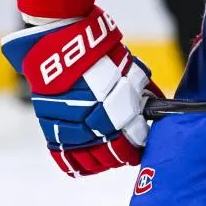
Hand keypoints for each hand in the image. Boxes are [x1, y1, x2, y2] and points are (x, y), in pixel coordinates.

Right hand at [1, 6, 161, 176]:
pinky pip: (63, 156)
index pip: (133, 143)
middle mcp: (94, 124)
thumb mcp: (130, 69)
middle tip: (126, 150)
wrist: (62, 42)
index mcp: (117, 111)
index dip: (139, 146)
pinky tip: (85, 163)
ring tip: (107, 156)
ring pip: (89, 161)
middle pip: (112, 156)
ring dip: (101, 161)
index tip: (141, 143)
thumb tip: (155, 106)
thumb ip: (142, 91)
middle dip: (122, 155)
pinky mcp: (50, 127)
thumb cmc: (100, 53)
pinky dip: (76, 163)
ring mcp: (70, 128)